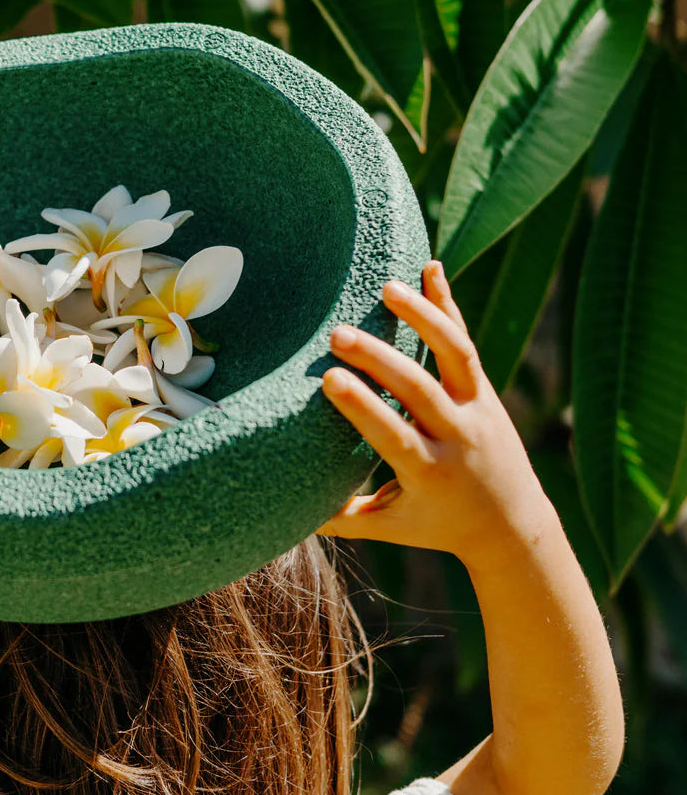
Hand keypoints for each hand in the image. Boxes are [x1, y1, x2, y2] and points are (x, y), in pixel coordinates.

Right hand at [316, 259, 553, 565]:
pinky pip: (465, 341)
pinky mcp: (484, 389)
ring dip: (423, 316)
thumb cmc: (438, 524)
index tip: (328, 379)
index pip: (394, 434)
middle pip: (420, 389)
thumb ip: (342, 517)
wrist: (512, 522)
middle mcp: (457, 436)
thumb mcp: (391, 526)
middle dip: (379, 359)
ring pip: (454, 355)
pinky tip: (429, 267)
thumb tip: (282, 509)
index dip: (363, 406)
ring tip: (387, 287)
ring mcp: (476, 407)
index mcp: (429, 473)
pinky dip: (448, 304)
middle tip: (338, 335)